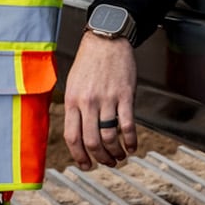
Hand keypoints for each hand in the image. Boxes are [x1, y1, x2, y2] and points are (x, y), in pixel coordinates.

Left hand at [63, 32, 137, 170]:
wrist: (106, 40)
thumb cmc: (89, 62)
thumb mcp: (73, 84)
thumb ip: (74, 107)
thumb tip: (77, 133)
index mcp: (72, 101)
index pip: (72, 137)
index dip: (79, 156)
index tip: (87, 165)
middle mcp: (88, 102)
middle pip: (92, 141)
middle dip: (100, 158)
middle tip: (107, 163)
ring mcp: (106, 99)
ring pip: (110, 136)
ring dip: (116, 152)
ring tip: (121, 156)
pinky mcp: (124, 95)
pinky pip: (128, 125)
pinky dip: (131, 140)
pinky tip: (132, 146)